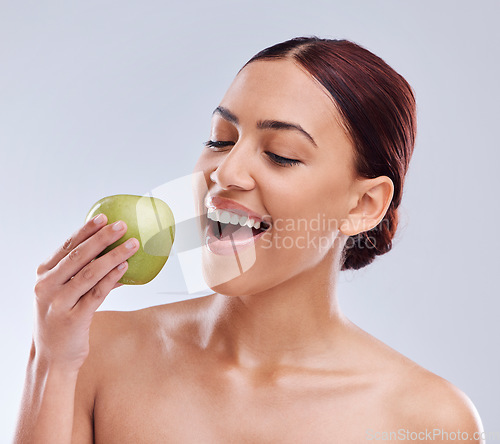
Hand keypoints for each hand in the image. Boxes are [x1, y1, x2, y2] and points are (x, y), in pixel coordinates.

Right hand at [32, 214, 139, 372]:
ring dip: (113, 256)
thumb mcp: (64, 294)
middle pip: (78, 256)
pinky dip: (112, 279)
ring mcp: (58, 303)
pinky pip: (97, 293)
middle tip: (122, 225)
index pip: (66, 246)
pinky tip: (125, 268)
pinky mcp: (73, 319)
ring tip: (132, 245)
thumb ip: (82, 274)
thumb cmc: (62, 320)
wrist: (51, 357)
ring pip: (89, 273)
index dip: (86, 230)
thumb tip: (116, 256)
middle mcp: (47, 287)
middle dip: (102, 238)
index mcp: (44, 275)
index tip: (103, 217)